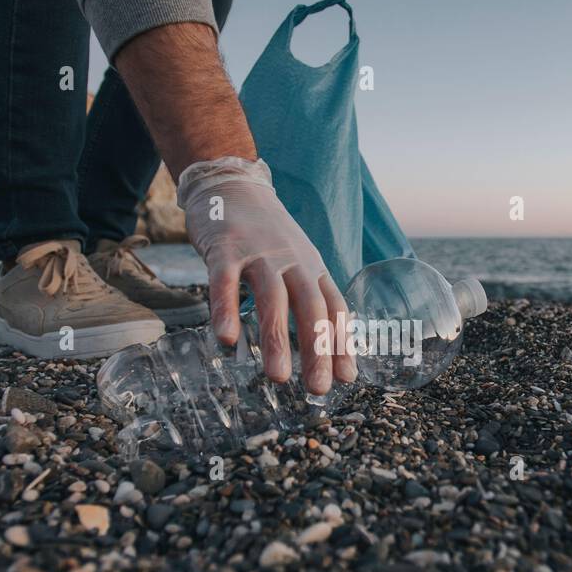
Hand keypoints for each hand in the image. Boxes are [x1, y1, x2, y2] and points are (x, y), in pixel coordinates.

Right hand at [177, 156, 356, 393]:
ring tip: (277, 377)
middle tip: (317, 389)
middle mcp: (292, 261)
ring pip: (272, 298)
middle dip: (317, 350)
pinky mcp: (224, 248)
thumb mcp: (297, 261)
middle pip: (311, 307)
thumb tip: (318, 348)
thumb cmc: (266, 234)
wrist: (233, 183)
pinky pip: (225, 282)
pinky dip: (226, 310)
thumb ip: (306, 297)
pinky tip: (226, 339)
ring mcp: (259, 254)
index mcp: (312, 267)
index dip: (342, 343)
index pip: (335, 308)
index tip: (346, 378)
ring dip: (277, 339)